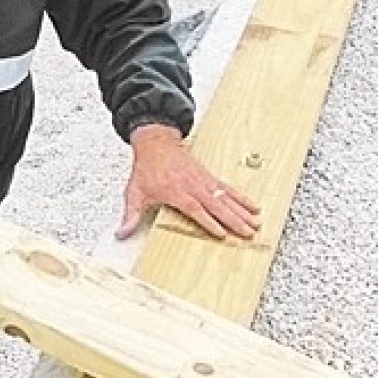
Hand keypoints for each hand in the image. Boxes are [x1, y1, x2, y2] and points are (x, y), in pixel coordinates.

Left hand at [115, 124, 259, 239]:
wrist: (156, 143)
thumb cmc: (147, 169)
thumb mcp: (134, 192)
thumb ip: (130, 215)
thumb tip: (121, 233)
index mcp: (176, 192)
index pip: (195, 209)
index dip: (208, 222)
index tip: (220, 233)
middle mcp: (193, 186)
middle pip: (216, 205)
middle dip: (233, 220)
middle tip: (247, 232)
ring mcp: (203, 181)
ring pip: (226, 198)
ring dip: (242, 210)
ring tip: (256, 222)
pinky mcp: (209, 177)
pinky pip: (228, 188)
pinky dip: (241, 197)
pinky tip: (253, 206)